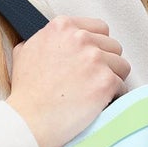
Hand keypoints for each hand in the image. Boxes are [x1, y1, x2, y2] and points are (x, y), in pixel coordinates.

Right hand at [6, 15, 129, 146]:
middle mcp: (80, 38)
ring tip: (96, 91)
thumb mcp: (25, 52)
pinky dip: (114, 96)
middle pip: (113, 46)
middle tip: (92, 79)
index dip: (96, 46)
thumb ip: (44, 39)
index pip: (99, 28)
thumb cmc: (26, 92)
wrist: (28, 119)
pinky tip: (99, 103)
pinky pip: (122, 86)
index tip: (91, 59)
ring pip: (121, 65)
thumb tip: (52, 40)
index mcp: (62, 27)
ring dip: (112, 78)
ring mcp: (94, 59)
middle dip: (106, 62)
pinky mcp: (105, 81)